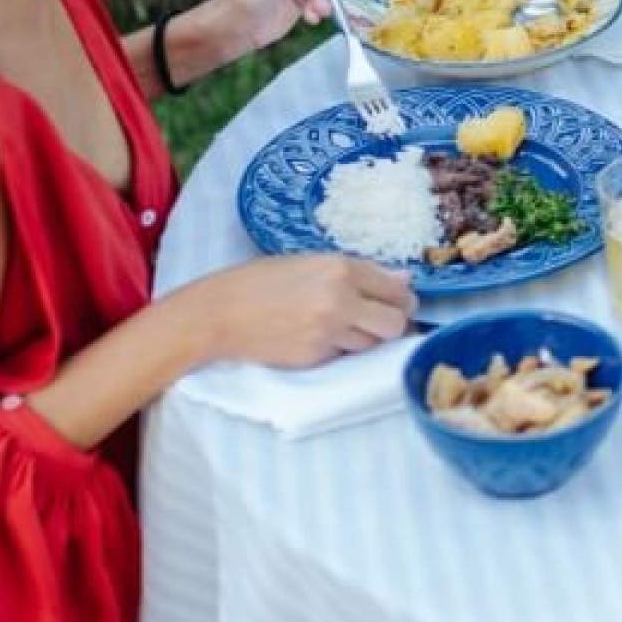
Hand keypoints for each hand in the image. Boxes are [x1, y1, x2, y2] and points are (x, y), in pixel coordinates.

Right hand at [189, 254, 414, 367]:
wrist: (219, 313)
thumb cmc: (260, 281)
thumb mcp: (309, 263)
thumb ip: (359, 272)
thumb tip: (403, 279)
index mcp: (341, 269)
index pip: (396, 290)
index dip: (402, 299)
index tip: (398, 302)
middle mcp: (340, 300)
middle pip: (394, 323)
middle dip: (393, 324)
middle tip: (381, 321)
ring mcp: (328, 332)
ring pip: (372, 344)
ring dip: (366, 339)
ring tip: (342, 327)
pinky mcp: (315, 358)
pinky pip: (345, 357)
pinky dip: (341, 350)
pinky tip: (320, 338)